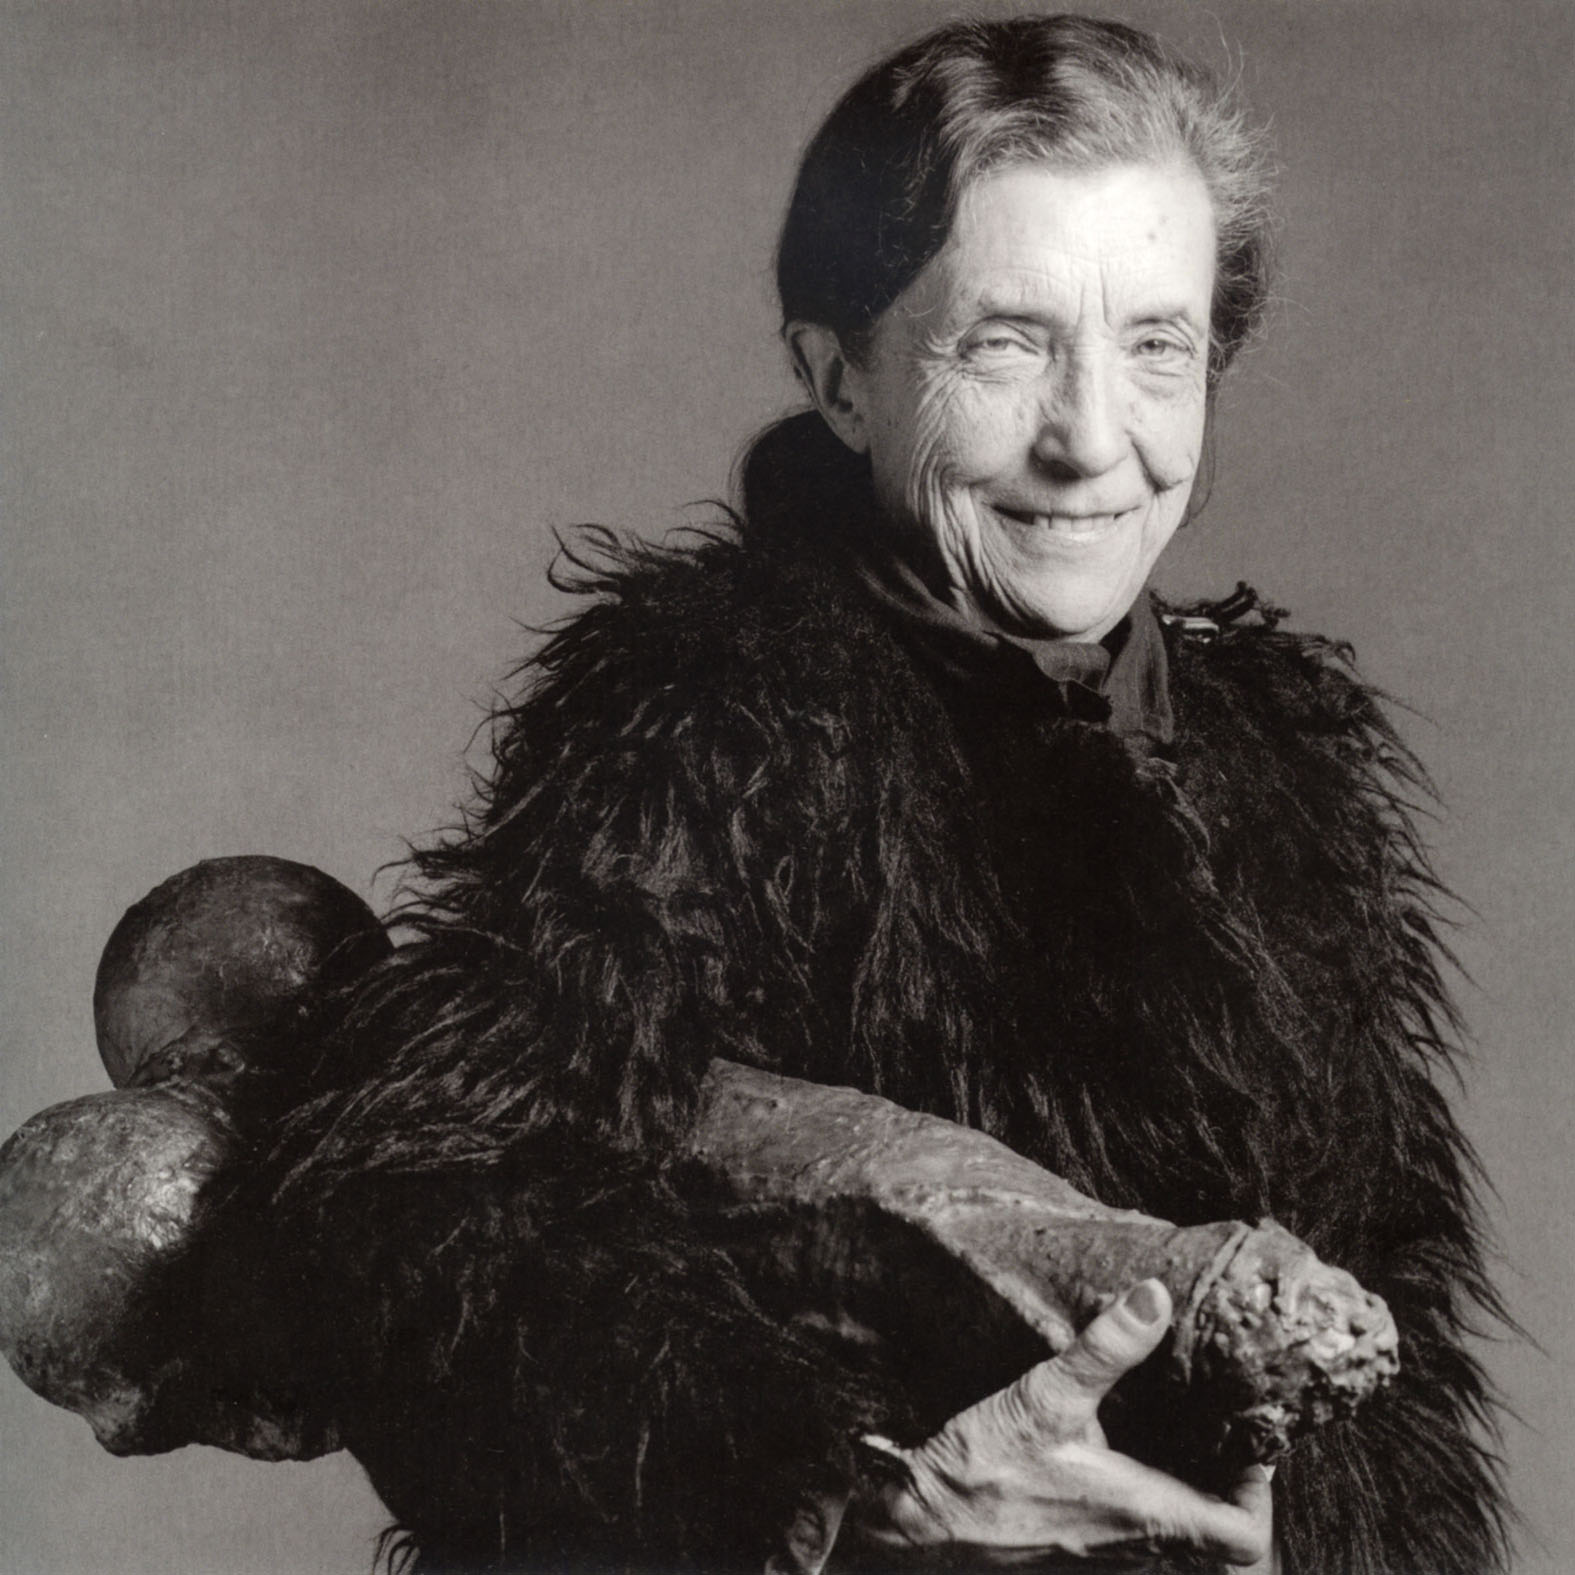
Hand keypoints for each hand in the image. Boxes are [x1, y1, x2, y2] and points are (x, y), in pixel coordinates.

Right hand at [853, 1279, 1274, 1567]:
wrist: (920, 1520)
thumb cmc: (983, 1469)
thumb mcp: (1046, 1395)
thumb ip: (1106, 1347)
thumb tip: (1155, 1297)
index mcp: (1144, 1515)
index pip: (1243, 1537)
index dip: (1259, 1495)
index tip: (1248, 1444)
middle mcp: (1135, 1550)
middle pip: (1219, 1549)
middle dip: (1229, 1494)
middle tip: (1221, 1438)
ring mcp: (1105, 1560)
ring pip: (1177, 1549)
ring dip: (1188, 1499)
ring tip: (1181, 1440)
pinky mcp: (1076, 1555)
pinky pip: (1136, 1545)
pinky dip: (1149, 1509)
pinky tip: (1123, 1459)